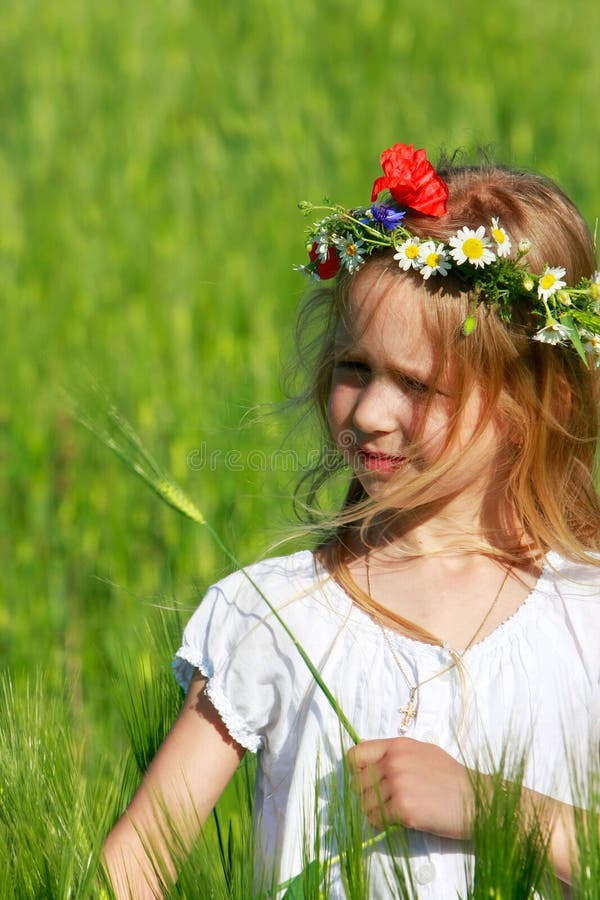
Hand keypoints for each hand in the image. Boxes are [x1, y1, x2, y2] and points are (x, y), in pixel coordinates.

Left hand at [347, 737, 473, 837]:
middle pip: (357, 783)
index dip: (356, 772)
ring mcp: (398, 784)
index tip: (366, 783)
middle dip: (367, 797)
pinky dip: (383, 825)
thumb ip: (395, 755)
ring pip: (364, 804)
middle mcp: (394, 761)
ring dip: (375, 813)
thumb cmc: (452, 780)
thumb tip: (367, 760)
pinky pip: (376, 820)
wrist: (478, 801)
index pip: (356, 755)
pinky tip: (400, 822)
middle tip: (385, 804)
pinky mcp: (404, 808)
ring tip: (395, 814)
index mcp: (398, 746)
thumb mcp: (423, 754)